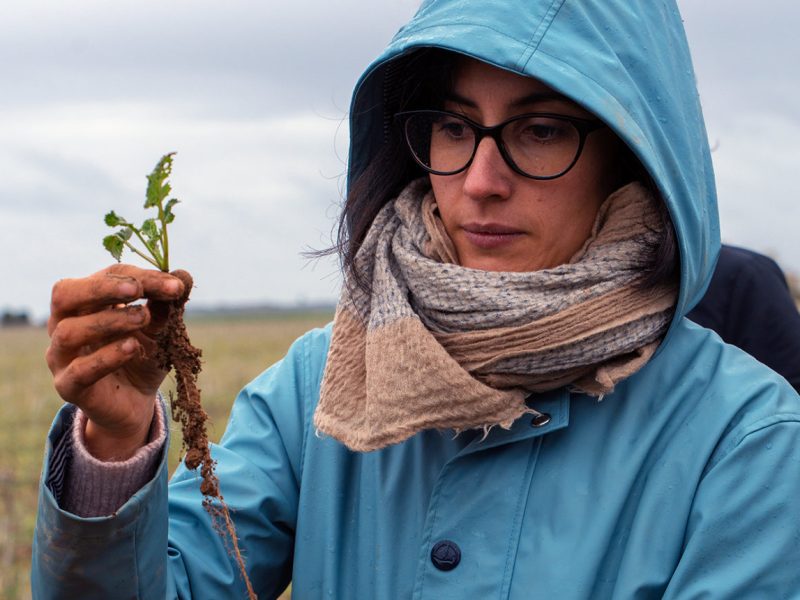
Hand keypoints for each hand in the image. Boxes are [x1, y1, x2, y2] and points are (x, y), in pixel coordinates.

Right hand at [45, 264, 184, 459]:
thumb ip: (167, 304)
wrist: (136, 403)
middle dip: (103, 288)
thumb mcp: (161, 330)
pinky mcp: (68, 386)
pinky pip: (79, 370)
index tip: (175, 285)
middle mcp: (65, 325)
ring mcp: (61, 357)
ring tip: (143, 318)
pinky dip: (107, 357)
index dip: (141, 278)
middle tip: (137, 289)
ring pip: (69, 331)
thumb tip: (184, 274)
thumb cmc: (142, 358)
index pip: (106, 278)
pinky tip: (133, 348)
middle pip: (65, 294)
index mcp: (86, 304)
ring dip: (109, 321)